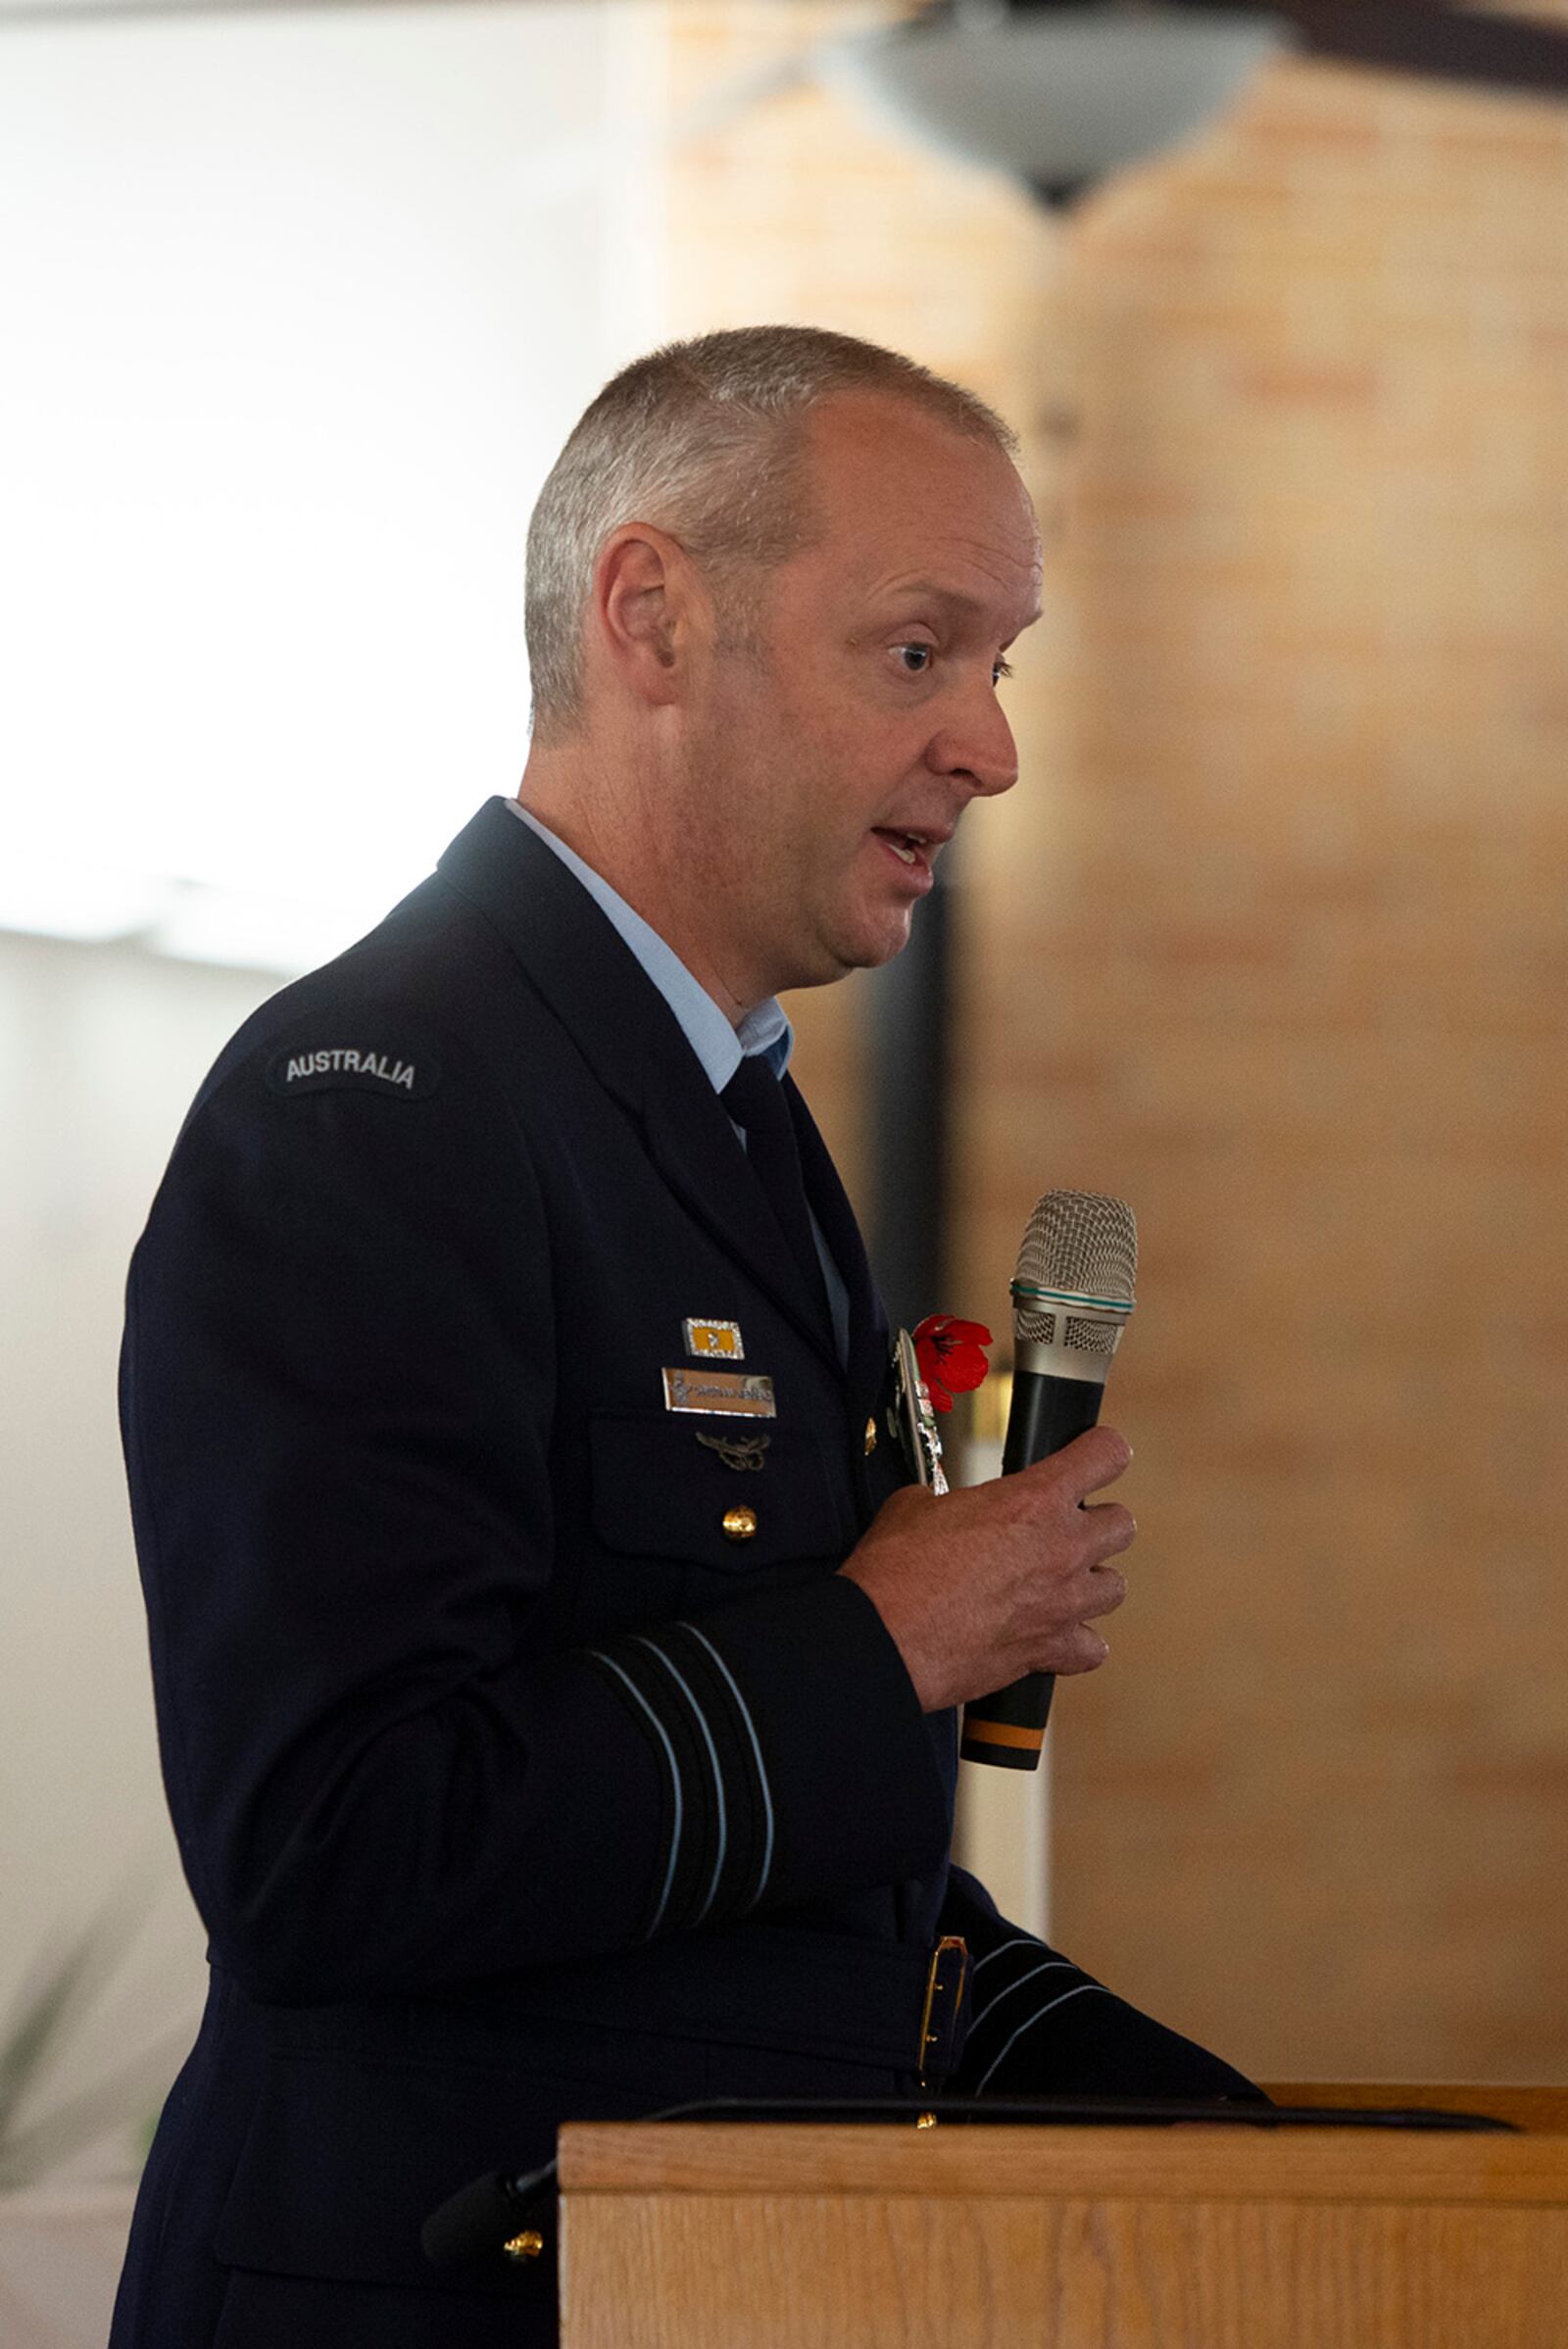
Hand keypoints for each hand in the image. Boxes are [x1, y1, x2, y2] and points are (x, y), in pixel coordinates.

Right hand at [839, 1425, 1134, 1713]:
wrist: (884, 1638)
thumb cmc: (896, 1573)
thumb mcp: (917, 1505)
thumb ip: (951, 1501)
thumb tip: (944, 1509)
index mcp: (1034, 1499)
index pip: (1105, 1455)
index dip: (1100, 1450)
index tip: (1094, 1455)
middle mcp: (1061, 1549)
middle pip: (1122, 1524)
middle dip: (1096, 1523)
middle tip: (1065, 1528)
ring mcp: (1062, 1603)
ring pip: (1115, 1587)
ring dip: (1090, 1581)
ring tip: (1060, 1582)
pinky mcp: (1049, 1651)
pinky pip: (1091, 1648)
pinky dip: (1076, 1642)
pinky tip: (1053, 1633)